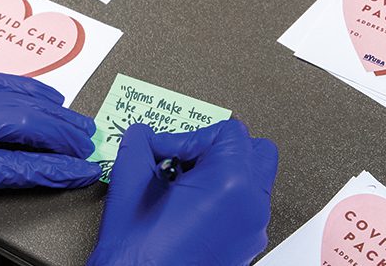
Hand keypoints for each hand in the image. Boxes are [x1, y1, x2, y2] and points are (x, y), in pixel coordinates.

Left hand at [0, 50, 101, 254]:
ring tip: (78, 120)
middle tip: (91, 146)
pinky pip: (2, 81)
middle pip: (30, 125)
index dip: (57, 170)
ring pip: (21, 98)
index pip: (20, 165)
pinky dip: (30, 88)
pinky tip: (42, 93)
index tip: (83, 171)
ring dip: (54, 110)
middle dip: (66, 136)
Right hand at [88, 119, 277, 265]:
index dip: (189, 136)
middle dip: (219, 149)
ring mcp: (252, 230)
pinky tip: (189, 209)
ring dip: (223, 173)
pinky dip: (224, 200)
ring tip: (184, 185)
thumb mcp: (130, 181)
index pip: (229, 131)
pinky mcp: (246, 248)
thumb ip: (140, 144)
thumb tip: (144, 136)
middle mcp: (251, 206)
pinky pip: (245, 209)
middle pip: (255, 151)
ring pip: (253, 181)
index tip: (165, 150)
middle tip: (185, 159)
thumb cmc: (140, 255)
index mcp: (231, 182)